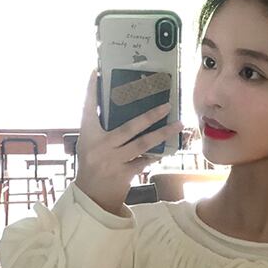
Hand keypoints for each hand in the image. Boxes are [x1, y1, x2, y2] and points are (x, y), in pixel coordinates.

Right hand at [74, 69, 182, 214]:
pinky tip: (168, 148)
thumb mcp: (89, 143)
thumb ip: (100, 127)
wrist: (92, 196)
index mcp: (89, 135)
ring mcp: (114, 161)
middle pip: (129, 127)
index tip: (96, 72)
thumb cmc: (92, 164)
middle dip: (150, 115)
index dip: (92, 90)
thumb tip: (116, 105)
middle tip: (167, 105)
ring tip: (178, 124)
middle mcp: (101, 146)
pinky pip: (145, 161)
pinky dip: (156, 154)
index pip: (88, 108)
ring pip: (142, 144)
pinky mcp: (124, 174)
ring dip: (162, 134)